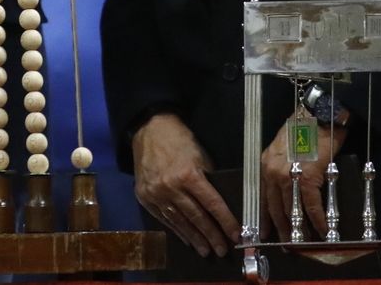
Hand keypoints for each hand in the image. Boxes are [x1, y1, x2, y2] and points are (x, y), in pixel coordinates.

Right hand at [132, 113, 238, 257]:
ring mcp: (155, 194)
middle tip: (222, 250)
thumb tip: (220, 204)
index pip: (212, 204)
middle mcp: (171, 187)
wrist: (148, 129)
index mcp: (188, 175)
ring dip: (194, 238)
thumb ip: (208, 180)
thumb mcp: (200, 155)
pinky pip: (163, 218)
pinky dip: (177, 230)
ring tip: (206, 251)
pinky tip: (186, 239)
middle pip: (196, 217)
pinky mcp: (144, 197)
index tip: (236, 236)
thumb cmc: (179, 140)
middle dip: (211, 235)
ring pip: (179, 221)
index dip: (225, 222)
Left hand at [261, 116, 346, 241]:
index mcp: (266, 164)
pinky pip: (311, 206)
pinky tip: (322, 229)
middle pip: (275, 207)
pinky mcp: (307, 178)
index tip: (265, 232)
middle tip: (286, 244)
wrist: (319, 116)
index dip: (265, 216)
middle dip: (281, 228)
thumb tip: (290, 190)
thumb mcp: (285, 149)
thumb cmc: (305, 130)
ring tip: (304, 242)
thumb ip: (283, 169)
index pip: (263, 196)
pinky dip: (317, 220)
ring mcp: (288, 175)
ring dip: (299, 228)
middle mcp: (272, 171)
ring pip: (291, 209)